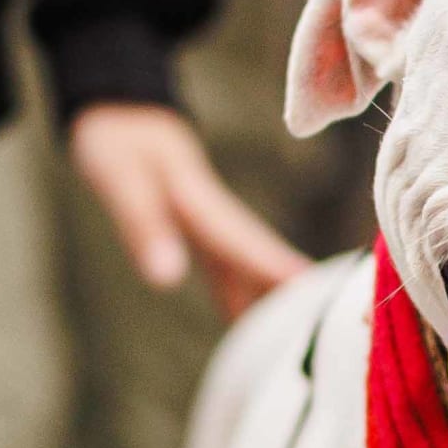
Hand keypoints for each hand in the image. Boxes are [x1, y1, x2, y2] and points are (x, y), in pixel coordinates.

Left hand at [69, 104, 307, 321]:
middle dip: (295, 294)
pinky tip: (247, 319)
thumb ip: (144, 227)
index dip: (280, 274)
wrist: (117, 106)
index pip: (247, 246)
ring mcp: (208, 222)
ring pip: (247, 267)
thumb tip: (168, 279)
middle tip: (332, 330)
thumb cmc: (115, 140)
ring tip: (301, 341)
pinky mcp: (196, 225)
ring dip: (270, 299)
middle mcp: (215, 215)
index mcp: (203, 204)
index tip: (316, 300)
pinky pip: (227, 267)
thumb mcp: (121, 180)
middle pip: (261, 261)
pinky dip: (241, 292)